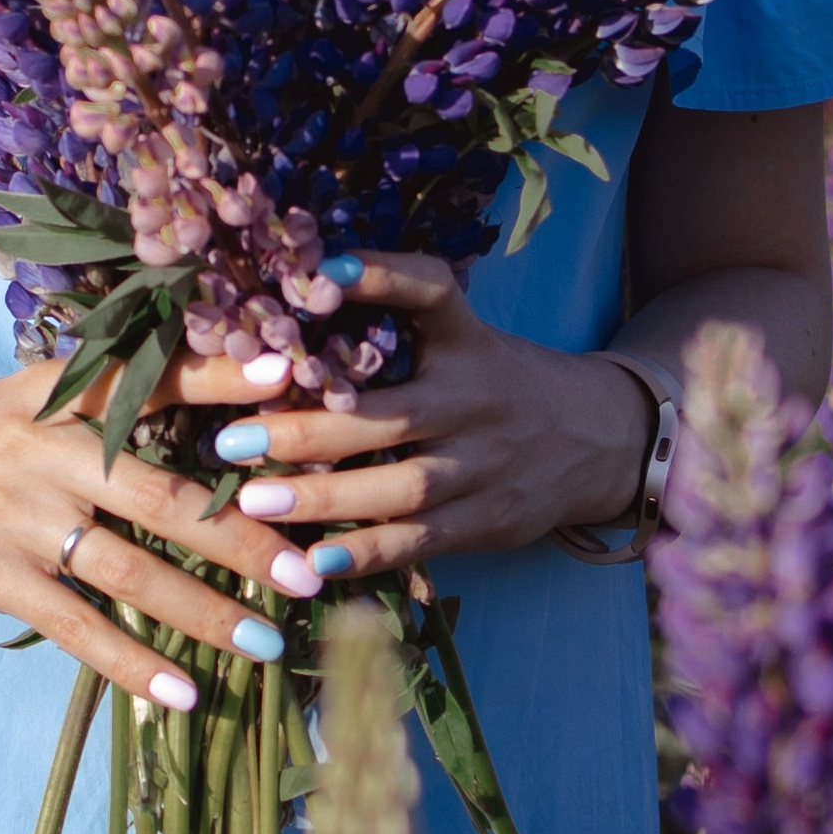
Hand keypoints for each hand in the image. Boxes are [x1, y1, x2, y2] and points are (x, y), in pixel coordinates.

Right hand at [0, 354, 331, 712]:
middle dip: (239, 536)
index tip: (292, 378)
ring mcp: (12, 517)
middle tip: (307, 571)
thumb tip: (216, 403)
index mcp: (56, 394)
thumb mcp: (29, 395)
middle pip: (157, 496)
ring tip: (268, 642)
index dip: (220, 378)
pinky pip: (73, 626)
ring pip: (126, 571)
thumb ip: (106, 398)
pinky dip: (131, 665)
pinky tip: (183, 694)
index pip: (148, 378)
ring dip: (203, 612)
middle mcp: (40, 450)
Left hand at [163, 251, 651, 577]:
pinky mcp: (490, 520)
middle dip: (307, 429)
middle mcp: (478, 398)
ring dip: (325, 500)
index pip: (431, 292)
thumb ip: (395, 327)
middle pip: (392, 416)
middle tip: (230, 439)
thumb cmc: (501, 380)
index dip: (381, 276)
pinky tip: (313, 563)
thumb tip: (286, 310)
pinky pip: (423, 541)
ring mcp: (487, 465)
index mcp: (468, 339)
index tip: (321, 270)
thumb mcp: (466, 338)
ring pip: (404, 487)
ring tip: (254, 504)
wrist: (603, 438)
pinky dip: (368, 554)